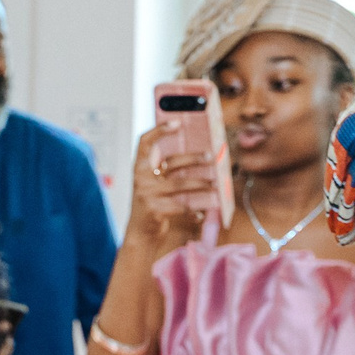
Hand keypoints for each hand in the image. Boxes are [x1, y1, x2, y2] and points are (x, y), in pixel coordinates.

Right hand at [129, 124, 219, 247]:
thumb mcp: (154, 183)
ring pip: (181, 184)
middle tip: (211, 157)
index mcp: (139, 167)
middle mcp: (141, 178)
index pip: (144, 142)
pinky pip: (182, 206)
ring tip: (215, 184)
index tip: (176, 122)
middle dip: (194, 159)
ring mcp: (147, 194)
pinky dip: (195, 210)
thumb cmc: (152, 203)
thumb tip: (199, 154)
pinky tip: (202, 213)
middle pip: (172, 162)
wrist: (140, 232)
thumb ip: (167, 169)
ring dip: (201, 183)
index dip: (159, 130)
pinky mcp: (155, 210)